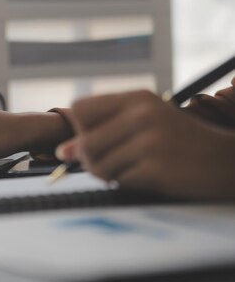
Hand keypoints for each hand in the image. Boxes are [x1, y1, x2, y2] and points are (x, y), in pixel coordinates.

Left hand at [56, 90, 234, 198]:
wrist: (225, 162)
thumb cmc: (178, 142)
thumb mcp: (144, 125)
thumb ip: (103, 133)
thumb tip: (63, 152)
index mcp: (136, 98)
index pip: (80, 109)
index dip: (80, 129)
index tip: (95, 139)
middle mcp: (142, 114)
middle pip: (85, 141)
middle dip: (89, 160)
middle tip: (108, 165)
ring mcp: (150, 141)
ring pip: (98, 164)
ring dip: (106, 175)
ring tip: (128, 170)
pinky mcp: (156, 167)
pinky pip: (120, 181)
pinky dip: (126, 183)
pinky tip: (146, 177)